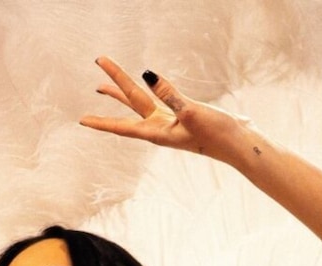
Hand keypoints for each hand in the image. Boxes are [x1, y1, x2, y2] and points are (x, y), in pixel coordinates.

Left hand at [79, 56, 256, 165]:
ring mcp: (170, 122)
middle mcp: (159, 128)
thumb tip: (147, 75)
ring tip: (103, 85)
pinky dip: (149, 91)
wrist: (240, 146)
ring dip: (122, 92)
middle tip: (98, 64)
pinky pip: (158, 100)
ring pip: (140, 103)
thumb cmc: (217, 134)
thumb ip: (169, 94)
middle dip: (113, 85)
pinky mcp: (182, 117)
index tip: (81, 120)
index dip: (102, 122)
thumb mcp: (191, 112)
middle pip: (130, 103)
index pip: (123, 126)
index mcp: (158, 132)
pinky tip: (146, 86)